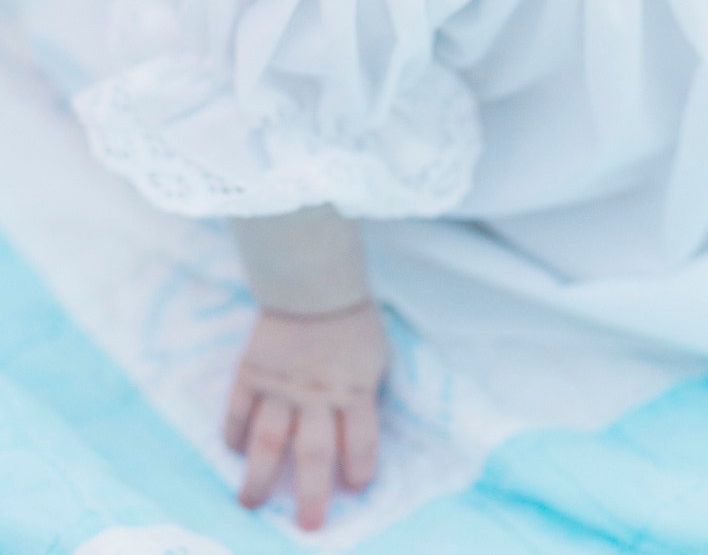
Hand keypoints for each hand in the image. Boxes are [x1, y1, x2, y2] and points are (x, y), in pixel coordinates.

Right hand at [224, 299, 387, 530]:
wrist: (312, 283)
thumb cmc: (351, 322)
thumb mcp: (374, 357)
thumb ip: (364, 396)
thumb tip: (359, 439)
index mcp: (355, 389)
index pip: (361, 441)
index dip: (359, 469)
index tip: (354, 489)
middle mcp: (317, 394)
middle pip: (314, 454)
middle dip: (311, 495)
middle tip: (307, 525)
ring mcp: (281, 386)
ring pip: (268, 441)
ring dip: (259, 477)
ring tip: (250, 503)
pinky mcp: (251, 374)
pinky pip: (238, 412)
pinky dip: (233, 435)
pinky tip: (235, 451)